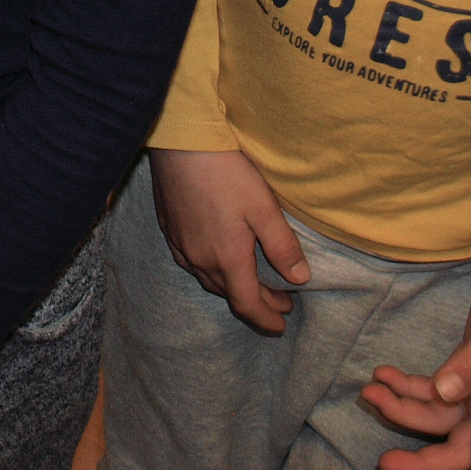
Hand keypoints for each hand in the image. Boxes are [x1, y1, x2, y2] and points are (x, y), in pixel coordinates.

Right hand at [148, 147, 308, 333]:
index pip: (248, 304)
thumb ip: (283, 246)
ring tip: (253, 282)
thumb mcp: (264, 208)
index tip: (281, 326)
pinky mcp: (170, 229)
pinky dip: (212, 271)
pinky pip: (191, 263)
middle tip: (281, 301)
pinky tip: (218, 258)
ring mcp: (181, 245)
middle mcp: (200, 259)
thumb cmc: (225, 173)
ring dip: (234, 287)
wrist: (180, 144)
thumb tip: (300, 279)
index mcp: (227, 259)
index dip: (266, 319)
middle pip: (229, 294)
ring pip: (209, 280)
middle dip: (257, 302)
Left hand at [360, 246, 470, 469]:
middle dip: (419, 459)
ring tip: (370, 391)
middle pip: (453, 450)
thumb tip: (445, 395)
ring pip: (435, 417)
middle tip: (382, 461)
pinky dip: (406, 386)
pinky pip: (430, 391)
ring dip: (402, 410)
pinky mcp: (463, 371)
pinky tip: (383, 372)